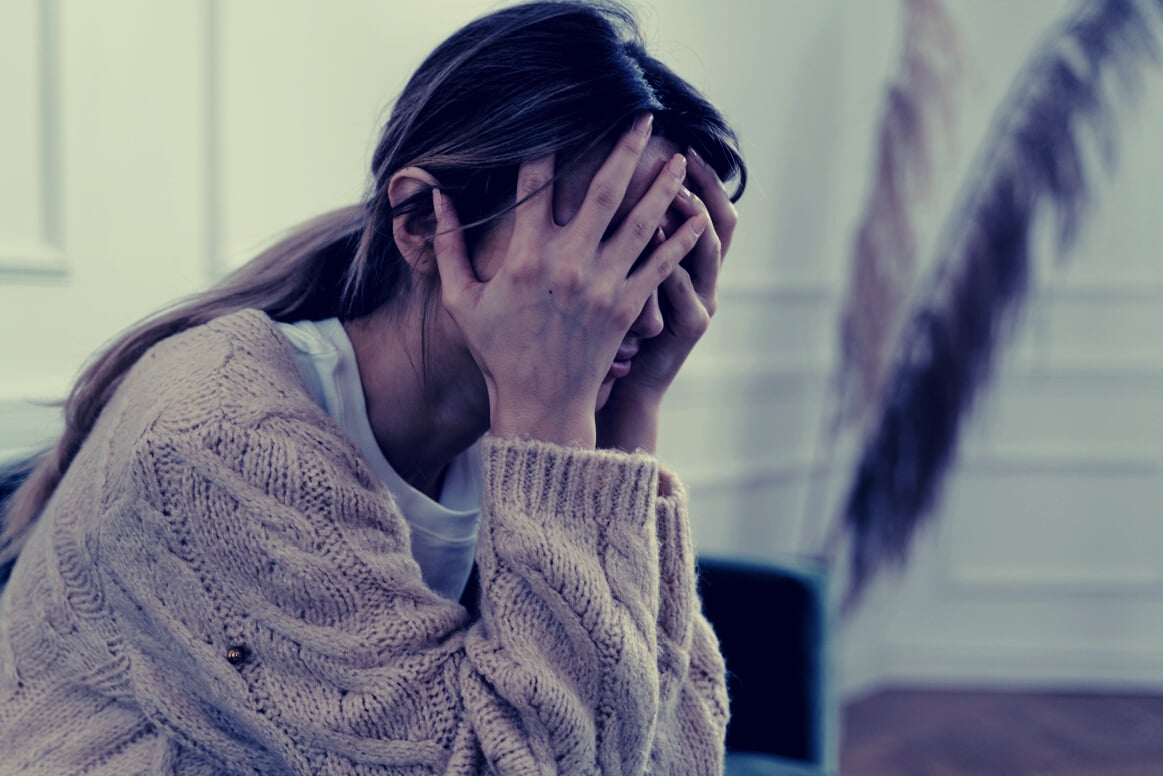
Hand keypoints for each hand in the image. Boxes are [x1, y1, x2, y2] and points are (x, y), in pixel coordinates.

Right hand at [431, 116, 708, 447]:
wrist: (539, 405)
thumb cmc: (498, 351)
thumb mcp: (461, 300)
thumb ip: (447, 246)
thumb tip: (437, 197)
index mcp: (525, 256)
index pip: (537, 184)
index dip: (548, 145)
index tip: (561, 115)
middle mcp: (568, 263)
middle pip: (604, 190)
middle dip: (626, 148)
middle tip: (645, 115)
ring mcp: (602, 285)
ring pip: (641, 222)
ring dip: (663, 185)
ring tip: (681, 158)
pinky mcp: (627, 308)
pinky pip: (660, 266)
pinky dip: (681, 240)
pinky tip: (697, 216)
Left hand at [597, 148, 737, 452]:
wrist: (623, 387)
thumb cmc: (613, 333)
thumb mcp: (624, 281)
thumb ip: (623, 239)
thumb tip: (608, 186)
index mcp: (689, 262)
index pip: (705, 208)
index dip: (702, 177)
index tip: (681, 143)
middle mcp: (703, 278)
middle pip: (720, 222)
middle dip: (704, 186)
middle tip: (682, 156)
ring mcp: (700, 302)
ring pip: (707, 254)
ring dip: (692, 221)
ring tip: (674, 194)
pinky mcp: (688, 328)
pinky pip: (685, 293)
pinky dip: (674, 269)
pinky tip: (657, 246)